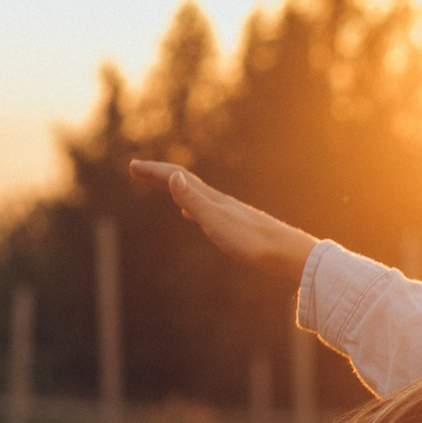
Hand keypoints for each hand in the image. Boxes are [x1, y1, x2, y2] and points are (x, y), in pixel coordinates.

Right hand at [128, 160, 317, 280]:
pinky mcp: (238, 227)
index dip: (154, 171)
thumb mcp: (217, 223)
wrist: (290, 255)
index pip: (178, 177)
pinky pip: (207, 211)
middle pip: (185, 182)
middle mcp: (221, 202)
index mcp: (213, 200)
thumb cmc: (253, 243)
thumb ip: (195, 201)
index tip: (131, 166)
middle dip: (159, 175)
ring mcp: (230, 214)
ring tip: (162, 186)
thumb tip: (173, 176)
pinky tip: (192, 216)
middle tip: (136, 170)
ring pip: (195, 195)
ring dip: (175, 189)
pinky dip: (192, 207)